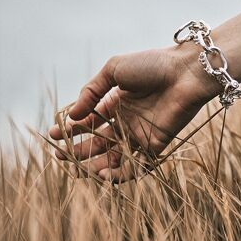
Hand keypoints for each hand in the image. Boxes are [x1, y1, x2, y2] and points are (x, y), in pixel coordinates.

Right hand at [49, 45, 219, 181]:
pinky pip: (138, 165)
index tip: (54, 134)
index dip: (71, 129)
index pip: (90, 121)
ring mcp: (141, 135)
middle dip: (79, 150)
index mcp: (117, 103)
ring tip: (80, 170)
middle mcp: (128, 121)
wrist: (186, 71)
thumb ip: (92, 91)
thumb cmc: (152, 65)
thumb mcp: (114, 70)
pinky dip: (122, 173)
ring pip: (115, 157)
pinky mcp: (157, 145)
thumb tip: (71, 115)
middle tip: (61, 156)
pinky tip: (104, 175)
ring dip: (97, 166)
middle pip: (99, 142)